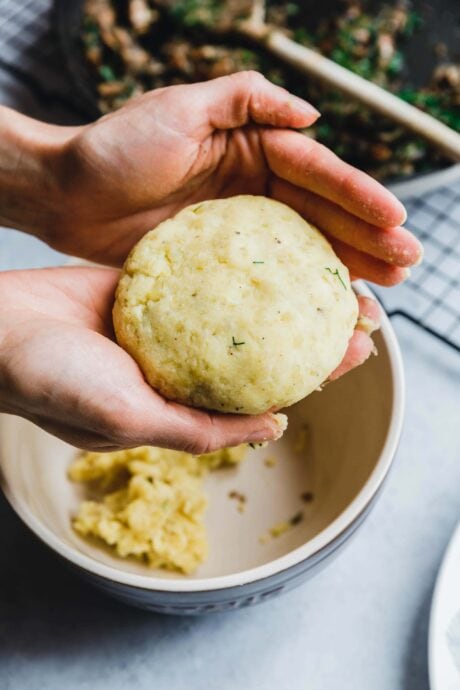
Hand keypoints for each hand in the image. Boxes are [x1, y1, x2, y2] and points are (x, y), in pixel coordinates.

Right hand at [0, 266, 374, 450]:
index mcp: (180, 403)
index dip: (314, 372)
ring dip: (277, 290)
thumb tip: (275, 428)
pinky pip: (198, 272)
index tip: (356, 349)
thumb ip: (200, 428)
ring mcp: (165, 322)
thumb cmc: (50, 383)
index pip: (264, 390)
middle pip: (259, 345)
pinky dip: (230, 263)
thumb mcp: (130, 419)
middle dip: (308, 327)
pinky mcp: (147, 285)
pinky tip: (267, 244)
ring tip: (323, 268)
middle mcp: (179, 364)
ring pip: (235, 306)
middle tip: (356, 303)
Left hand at [41, 71, 420, 282]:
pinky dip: (298, 294)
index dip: (359, 197)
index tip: (395, 222)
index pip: (318, 174)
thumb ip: (246, 99)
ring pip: (305, 250)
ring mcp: (240, 230)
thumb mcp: (180, 108)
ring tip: (383, 295)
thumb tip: (311, 115)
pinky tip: (324, 312)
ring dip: (345, 271)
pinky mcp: (219, 264)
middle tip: (406, 266)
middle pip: (323, 216)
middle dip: (367, 239)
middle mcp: (254, 189)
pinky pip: (268, 280)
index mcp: (254, 149)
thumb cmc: (116, 147)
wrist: (67, 194)